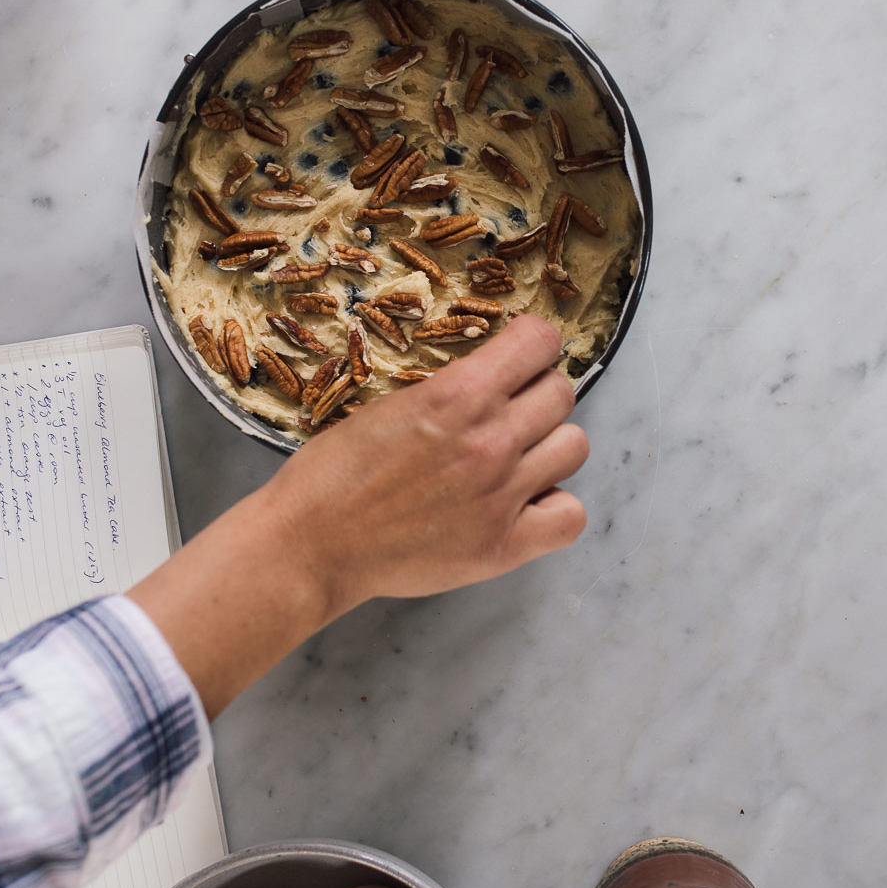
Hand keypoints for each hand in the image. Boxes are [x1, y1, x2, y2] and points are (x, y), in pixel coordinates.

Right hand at [132, 314, 587, 717]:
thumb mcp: (390, 403)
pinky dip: (554, 508)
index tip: (525, 356)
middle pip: (562, 394)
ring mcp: (502, 495)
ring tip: (519, 460)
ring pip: (574, 447)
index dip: (535, 346)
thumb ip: (451, 390)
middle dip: (539, 395)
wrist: (311, 542)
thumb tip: (496, 378)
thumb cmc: (335, 472)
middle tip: (511, 413)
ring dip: (550, 447)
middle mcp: (491, 439)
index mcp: (459, 394)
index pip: (542, 342)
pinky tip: (526, 505)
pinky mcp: (503, 546)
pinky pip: (571, 515)